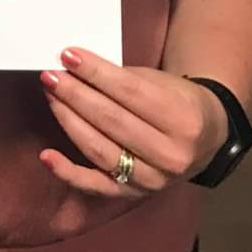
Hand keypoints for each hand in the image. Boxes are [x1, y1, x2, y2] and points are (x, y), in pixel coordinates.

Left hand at [37, 48, 229, 198]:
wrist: (205, 141)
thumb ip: (124, 79)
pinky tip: (46, 155)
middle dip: (76, 95)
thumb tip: (76, 68)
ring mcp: (152, 179)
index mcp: (183, 119)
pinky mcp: (132, 195)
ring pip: (100, 150)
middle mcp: (171, 154)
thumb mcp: (163, 84)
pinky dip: (68, 172)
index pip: (130, 92)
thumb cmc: (178, 104)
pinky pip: (95, 186)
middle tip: (51, 76)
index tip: (68, 56)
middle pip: (112, 121)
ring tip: (51, 96)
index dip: (96, 72)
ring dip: (69, 121)